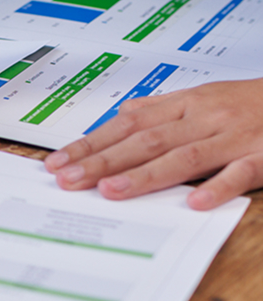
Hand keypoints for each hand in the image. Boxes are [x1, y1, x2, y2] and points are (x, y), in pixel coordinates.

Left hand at [44, 80, 262, 209]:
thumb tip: (121, 116)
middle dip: (102, 161)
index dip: (90, 143)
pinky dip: (218, 187)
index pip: (125, 125)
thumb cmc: (251, 102)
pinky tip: (194, 202)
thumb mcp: (202, 98)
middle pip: (145, 141)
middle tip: (68, 179)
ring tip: (110, 191)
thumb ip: (163, 109)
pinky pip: (240, 172)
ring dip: (144, 174)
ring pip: (183, 156)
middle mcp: (202, 118)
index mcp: (184, 105)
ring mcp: (233, 137)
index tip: (57, 161)